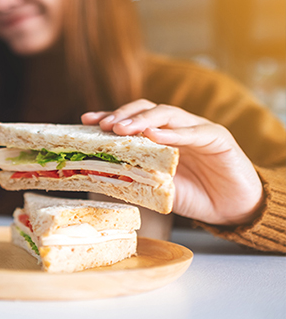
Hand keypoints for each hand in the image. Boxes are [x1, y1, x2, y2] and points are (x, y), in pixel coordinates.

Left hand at [82, 99, 263, 225]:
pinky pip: (195, 133)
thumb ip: (136, 176)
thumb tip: (101, 175)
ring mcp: (197, 129)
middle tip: (104, 125)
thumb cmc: (193, 195)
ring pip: (168, 114)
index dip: (110, 117)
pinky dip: (174, 133)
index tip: (87, 120)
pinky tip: (155, 135)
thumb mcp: (157, 187)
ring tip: (123, 129)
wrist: (231, 209)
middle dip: (123, 115)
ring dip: (143, 120)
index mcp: (160, 135)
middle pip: (147, 109)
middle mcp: (176, 127)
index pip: (132, 119)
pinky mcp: (218, 138)